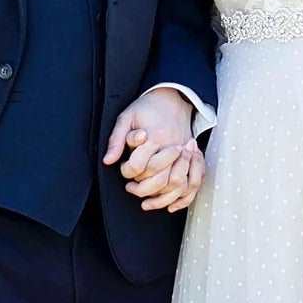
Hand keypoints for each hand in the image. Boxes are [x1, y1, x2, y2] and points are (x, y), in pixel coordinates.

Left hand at [103, 88, 204, 213]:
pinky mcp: (193, 158)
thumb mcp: (126, 117)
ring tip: (146, 199)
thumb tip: (108, 161)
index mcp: (154, 136)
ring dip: (160, 198)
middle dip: (142, 189)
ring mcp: (185, 153)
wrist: (173, 98)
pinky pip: (192, 184)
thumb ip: (116, 139)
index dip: (128, 172)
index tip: (124, 170)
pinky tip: (169, 204)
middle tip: (131, 188)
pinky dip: (182, 199)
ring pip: (176, 184)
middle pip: (159, 178)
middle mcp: (171, 146)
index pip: (139, 165)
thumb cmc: (146, 108)